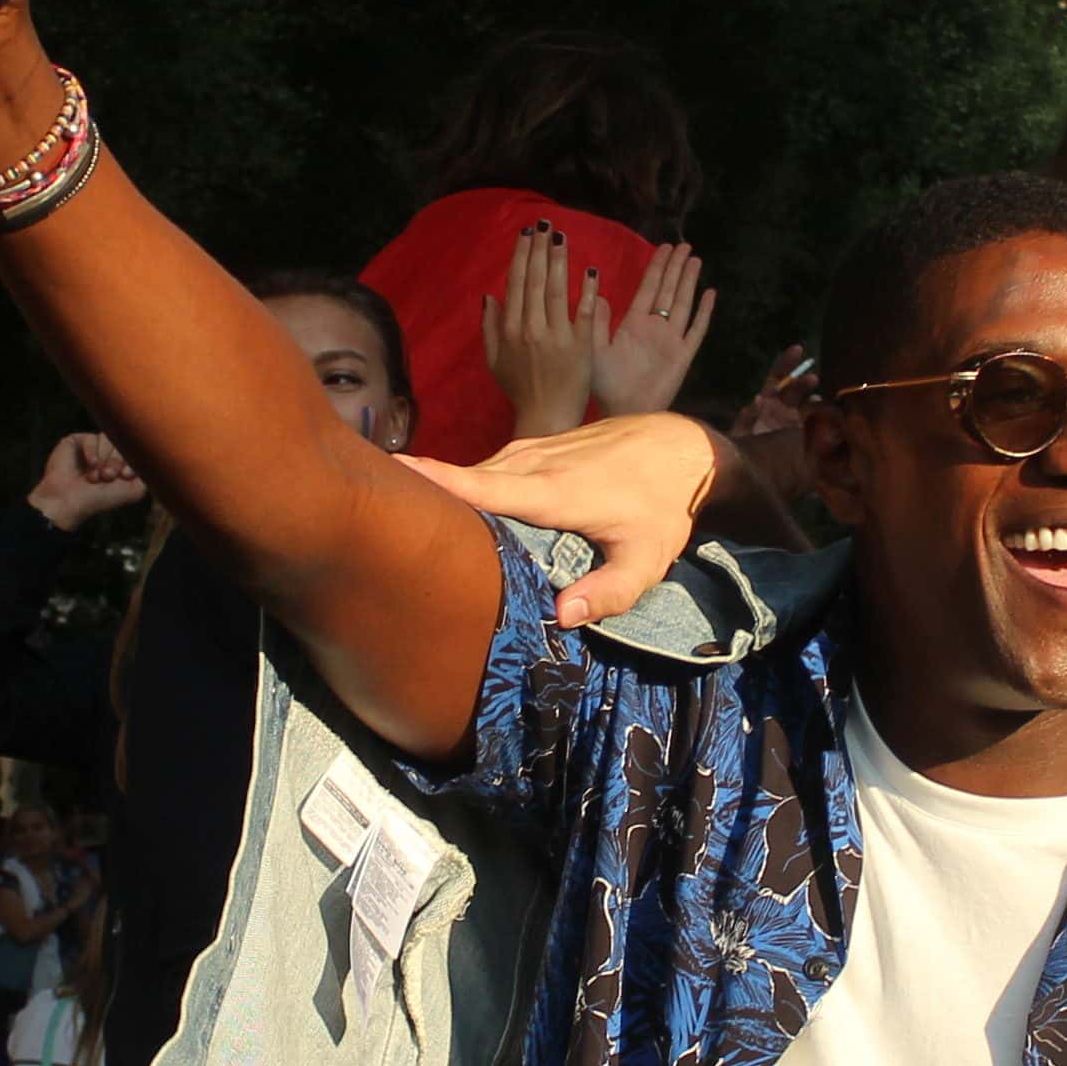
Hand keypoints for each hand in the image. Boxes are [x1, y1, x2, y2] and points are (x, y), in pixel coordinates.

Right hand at [29, 431, 148, 529]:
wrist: (70, 502)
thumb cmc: (102, 499)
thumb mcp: (135, 490)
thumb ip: (149, 471)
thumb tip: (159, 451)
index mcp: (124, 462)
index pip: (136, 448)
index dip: (132, 461)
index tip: (125, 476)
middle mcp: (109, 452)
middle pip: (123, 441)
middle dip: (117, 461)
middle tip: (108, 477)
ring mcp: (93, 446)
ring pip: (108, 438)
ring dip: (105, 458)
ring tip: (96, 476)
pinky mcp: (76, 442)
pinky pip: (91, 437)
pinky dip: (92, 452)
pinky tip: (90, 465)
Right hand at [404, 413, 722, 629]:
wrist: (682, 447)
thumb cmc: (664, 506)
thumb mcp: (647, 558)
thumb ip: (609, 591)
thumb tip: (562, 618)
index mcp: (551, 490)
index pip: (478, 486)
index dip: (431, 482)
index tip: (385, 478)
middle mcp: (529, 462)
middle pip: (463, 484)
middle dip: (424, 501)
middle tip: (384, 534)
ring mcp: (529, 450)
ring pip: (475, 477)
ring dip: (447, 499)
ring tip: (412, 529)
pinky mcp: (532, 448)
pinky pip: (489, 472)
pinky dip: (472, 491)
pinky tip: (462, 519)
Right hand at [481, 226, 597, 441]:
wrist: (546, 418)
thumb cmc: (520, 390)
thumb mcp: (495, 361)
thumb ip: (490, 328)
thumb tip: (489, 295)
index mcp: (510, 330)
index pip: (516, 284)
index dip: (521, 256)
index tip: (526, 233)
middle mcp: (531, 329)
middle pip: (534, 280)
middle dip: (539, 248)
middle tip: (545, 224)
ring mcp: (557, 336)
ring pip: (556, 290)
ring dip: (559, 260)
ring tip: (562, 236)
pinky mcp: (581, 346)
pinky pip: (584, 312)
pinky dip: (587, 291)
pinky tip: (591, 271)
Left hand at [590, 241, 718, 418]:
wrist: (623, 411)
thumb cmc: (606, 385)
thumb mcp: (594, 349)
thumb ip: (597, 322)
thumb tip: (598, 293)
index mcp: (634, 323)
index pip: (648, 288)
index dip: (657, 267)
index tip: (664, 247)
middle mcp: (655, 328)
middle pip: (668, 290)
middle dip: (675, 267)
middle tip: (684, 245)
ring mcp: (671, 340)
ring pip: (682, 303)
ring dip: (689, 282)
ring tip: (695, 260)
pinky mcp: (683, 355)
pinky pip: (696, 330)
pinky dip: (704, 312)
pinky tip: (710, 294)